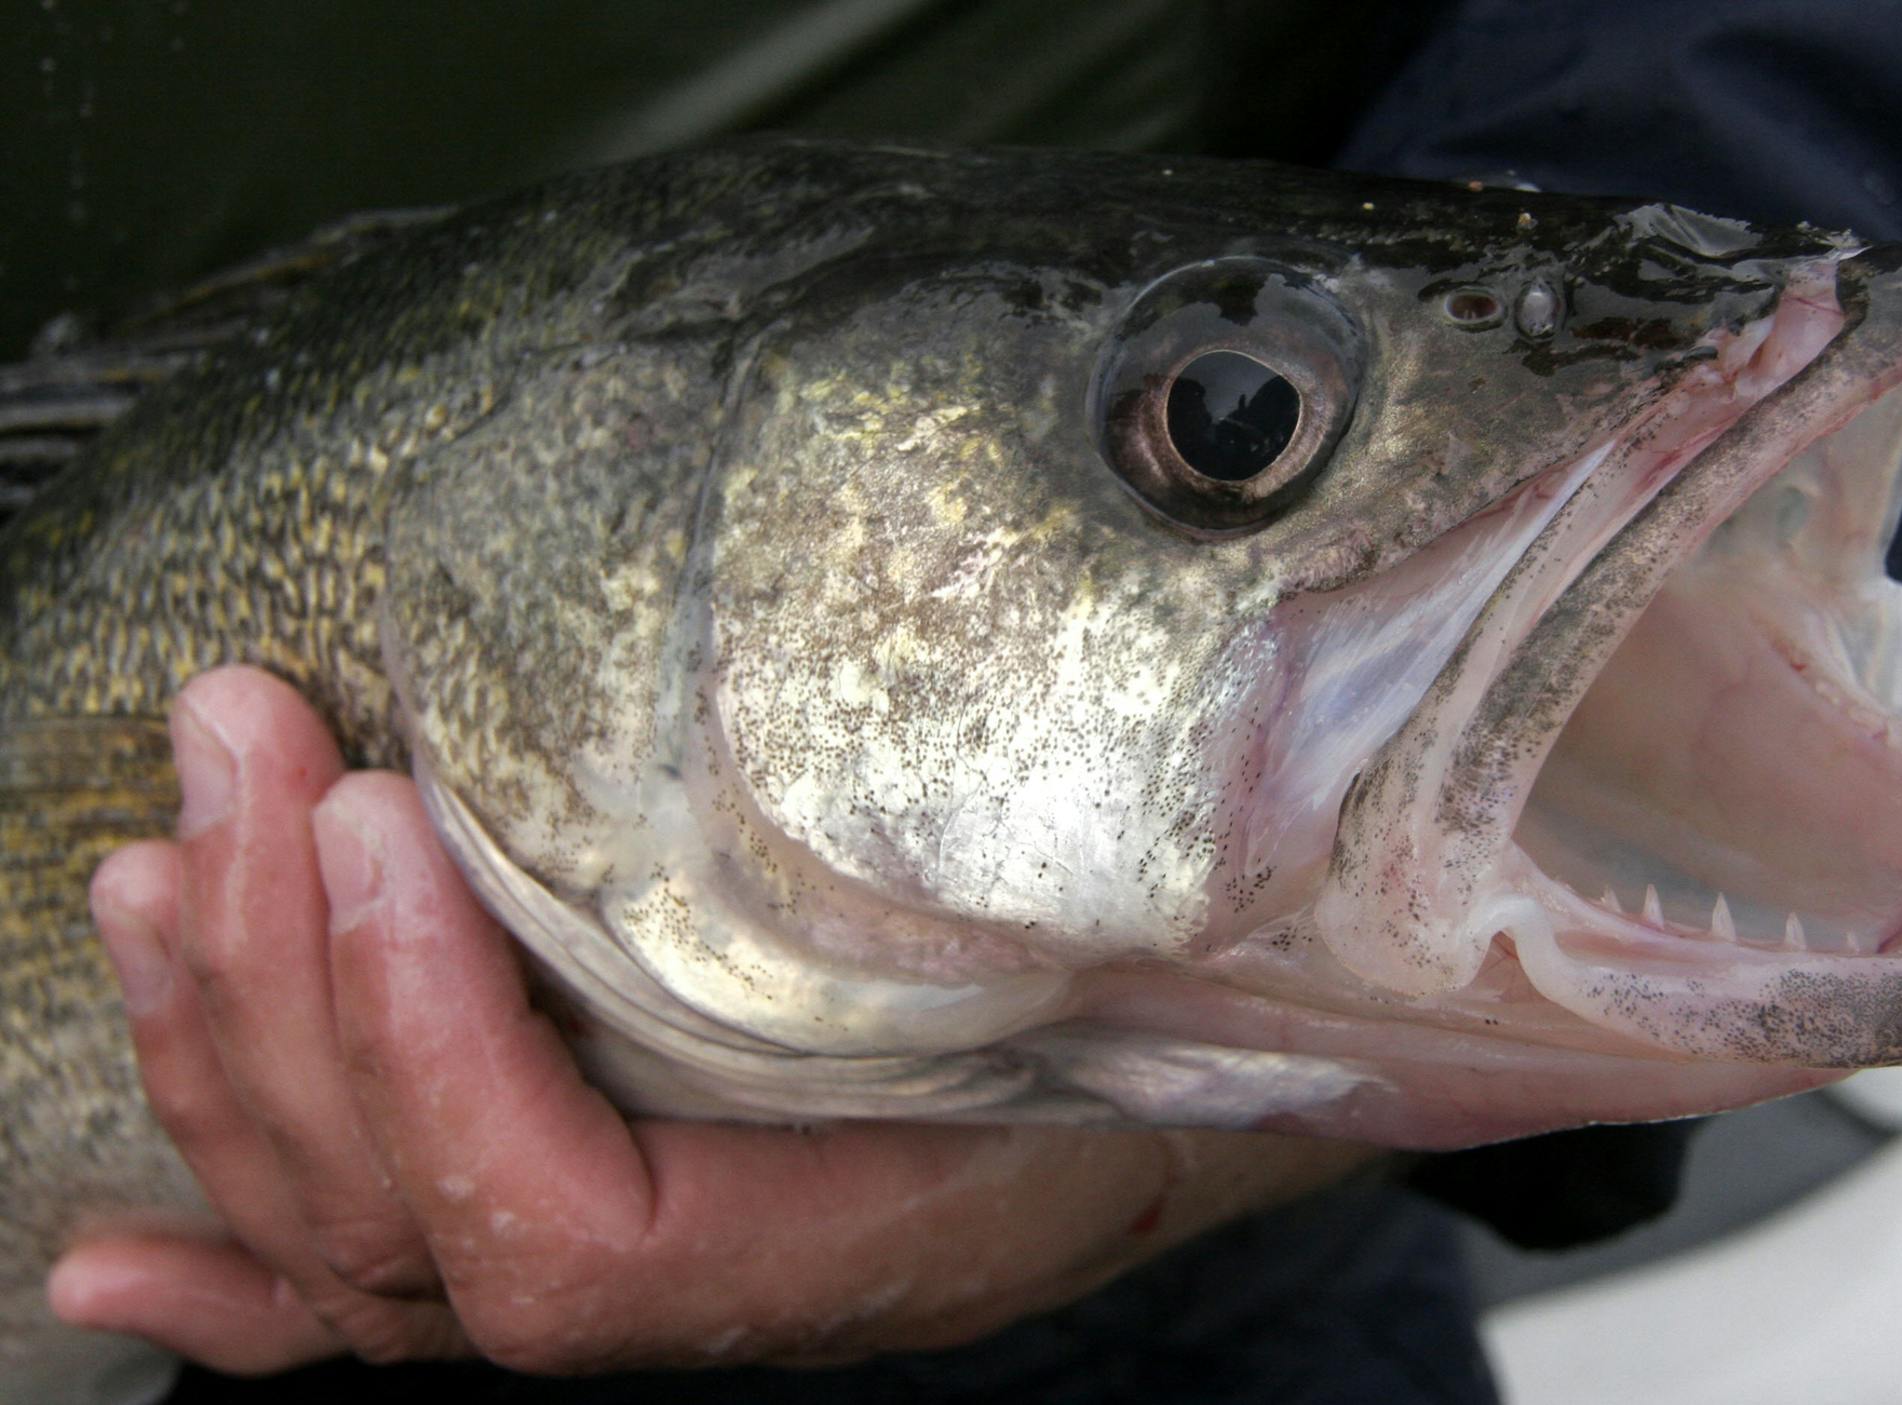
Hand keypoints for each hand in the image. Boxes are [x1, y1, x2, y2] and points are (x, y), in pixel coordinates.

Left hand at [50, 666, 1374, 1374]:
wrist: (1231, 1070)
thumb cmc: (1214, 1010)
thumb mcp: (1173, 962)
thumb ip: (1078, 909)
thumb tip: (1112, 784)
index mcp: (854, 1239)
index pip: (570, 1240)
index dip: (440, 1055)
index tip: (390, 823)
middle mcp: (726, 1283)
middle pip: (418, 1223)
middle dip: (288, 981)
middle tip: (250, 747)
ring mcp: (654, 1258)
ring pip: (371, 1240)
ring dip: (234, 1054)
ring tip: (155, 869)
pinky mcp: (625, 1204)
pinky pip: (397, 1289)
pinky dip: (247, 1270)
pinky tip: (115, 1260)